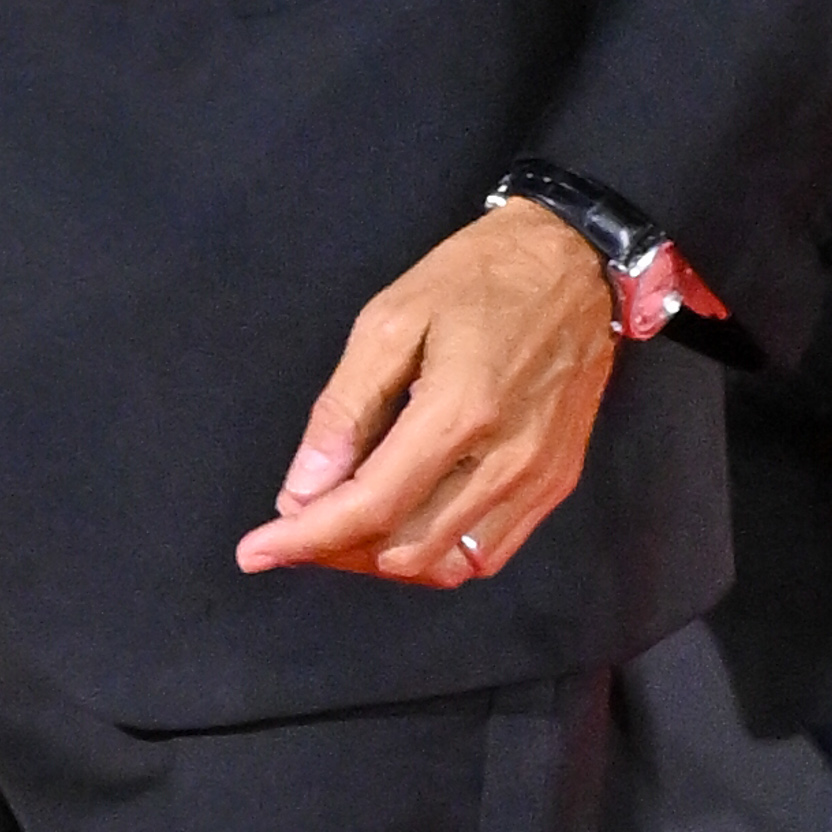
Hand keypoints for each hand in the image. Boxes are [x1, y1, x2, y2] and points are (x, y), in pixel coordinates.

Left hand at [233, 202, 622, 586]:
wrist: (576, 266)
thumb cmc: (476, 279)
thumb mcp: (390, 321)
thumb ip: (345, 409)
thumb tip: (302, 488)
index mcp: (459, 414)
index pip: (370, 507)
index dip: (306, 538)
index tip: (256, 552)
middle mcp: (505, 463)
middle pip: (406, 549)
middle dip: (337, 549)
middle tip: (295, 522)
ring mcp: (538, 481)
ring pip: (448, 565)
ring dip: (384, 558)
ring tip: (341, 524)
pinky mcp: (556, 485)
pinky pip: (487, 552)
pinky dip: (434, 553)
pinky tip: (400, 520)